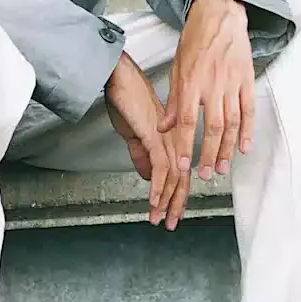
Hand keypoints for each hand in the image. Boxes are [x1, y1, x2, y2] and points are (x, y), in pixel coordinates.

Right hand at [105, 53, 189, 228]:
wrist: (119, 79)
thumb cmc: (126, 98)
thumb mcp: (135, 133)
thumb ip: (142, 155)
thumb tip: (148, 176)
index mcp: (171, 138)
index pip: (179, 172)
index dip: (177, 194)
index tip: (172, 211)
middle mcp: (173, 140)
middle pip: (181, 178)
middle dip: (176, 204)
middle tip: (170, 222)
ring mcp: (166, 139)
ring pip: (174, 177)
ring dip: (166, 201)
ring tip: (159, 217)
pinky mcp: (155, 137)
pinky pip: (161, 168)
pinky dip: (159, 188)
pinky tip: (154, 201)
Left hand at [159, 0, 254, 181]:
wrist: (220, 15)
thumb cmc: (195, 41)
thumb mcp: (177, 68)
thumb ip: (173, 100)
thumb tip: (165, 127)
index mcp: (191, 82)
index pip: (186, 121)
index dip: (184, 145)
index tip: (181, 165)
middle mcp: (212, 85)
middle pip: (212, 127)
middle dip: (209, 154)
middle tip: (206, 174)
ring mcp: (232, 83)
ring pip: (232, 123)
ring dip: (228, 148)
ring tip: (223, 168)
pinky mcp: (246, 80)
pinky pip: (249, 110)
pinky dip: (248, 131)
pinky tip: (244, 148)